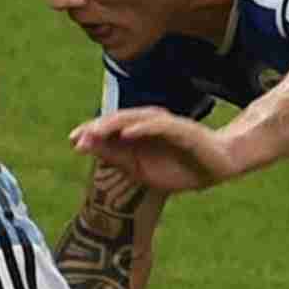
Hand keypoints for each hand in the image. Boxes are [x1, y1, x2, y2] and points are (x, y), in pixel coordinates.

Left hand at [68, 108, 251, 194]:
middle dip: (97, 127)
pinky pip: (159, 126)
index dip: (92, 132)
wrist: (216, 167)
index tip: (72, 140)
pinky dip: (142, 128)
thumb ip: (115, 157)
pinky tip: (127, 133)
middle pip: (119, 121)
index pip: (111, 128)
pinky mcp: (182, 129)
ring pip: (135, 119)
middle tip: (77, 136)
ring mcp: (166, 124)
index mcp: (138, 132)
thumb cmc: (177, 168)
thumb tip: (86, 146)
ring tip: (96, 131)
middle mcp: (149, 123)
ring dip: (114, 125)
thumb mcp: (138, 169)